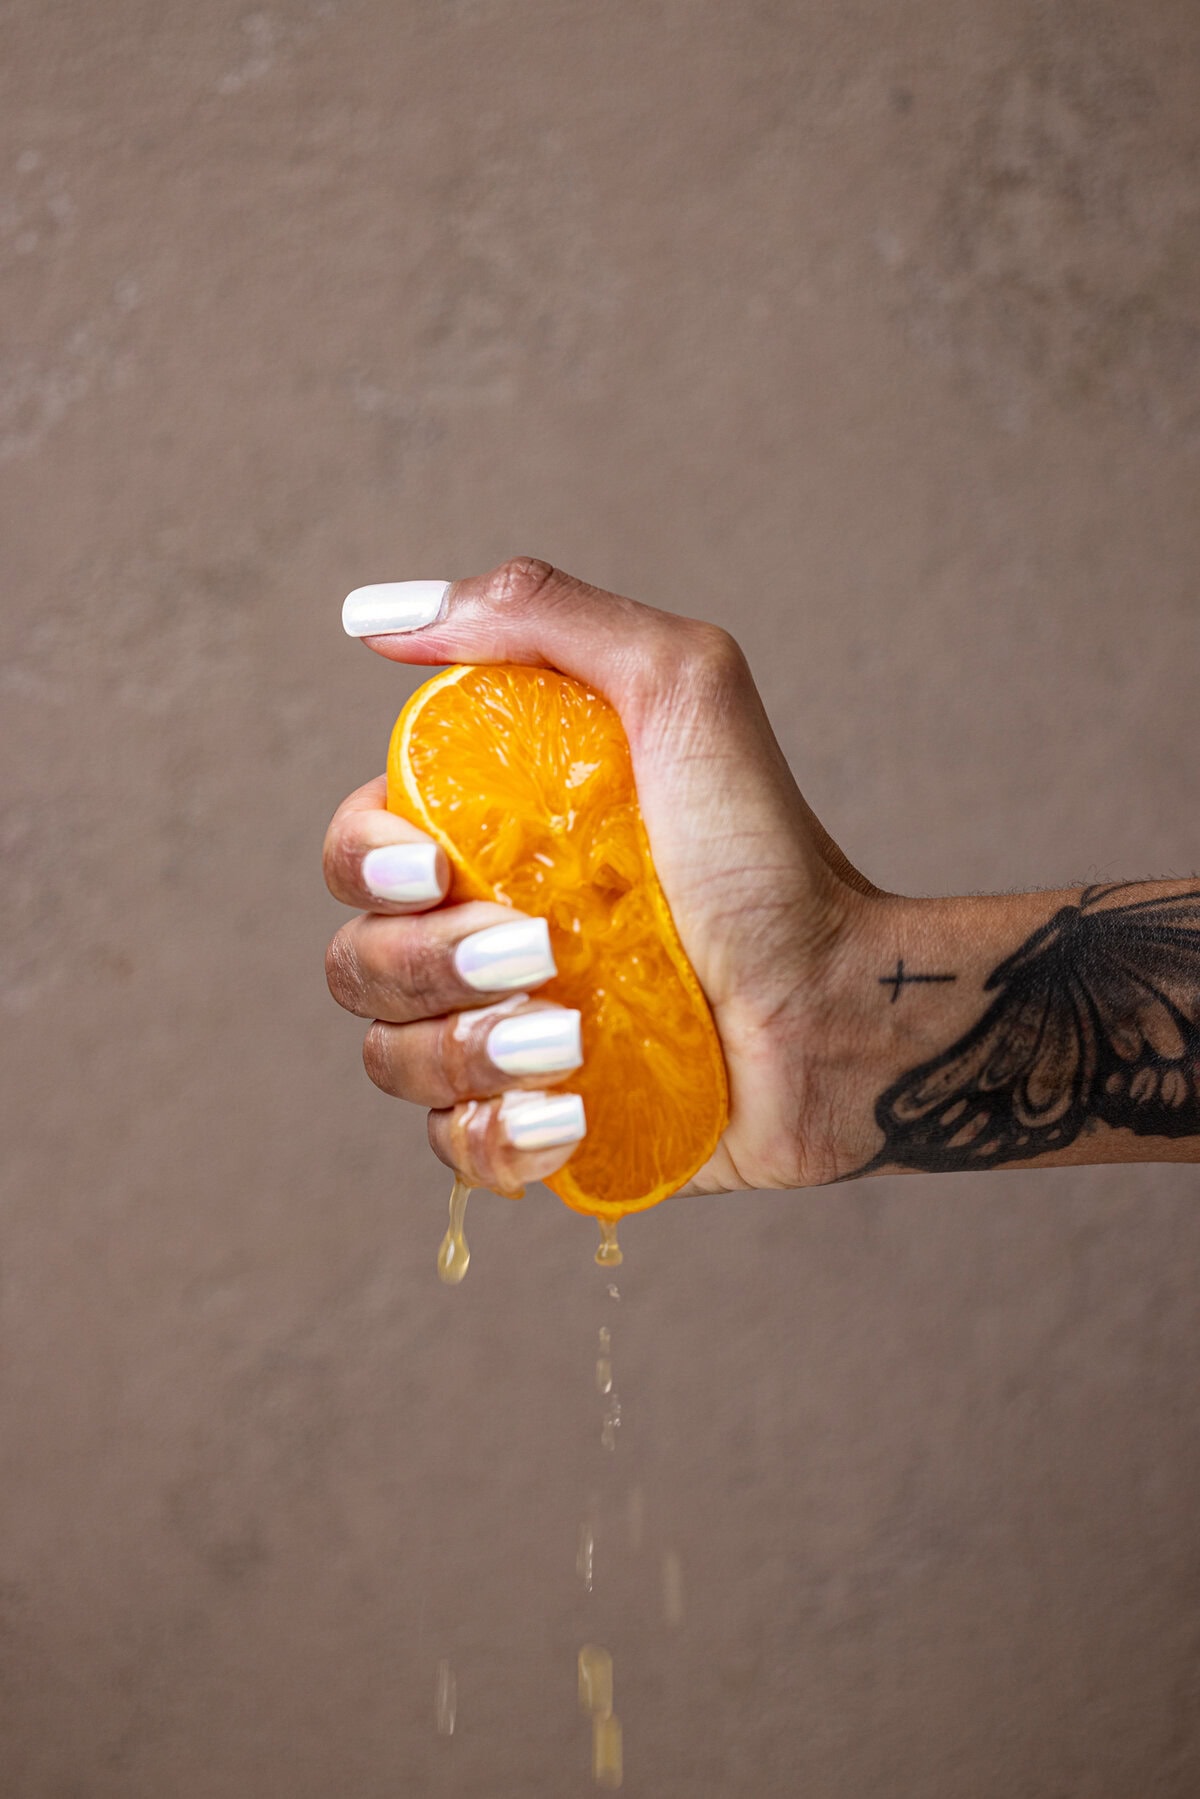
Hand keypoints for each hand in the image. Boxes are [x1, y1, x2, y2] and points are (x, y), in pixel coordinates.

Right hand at [324, 557, 880, 1196]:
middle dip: (425, 964)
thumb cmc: (767, 849)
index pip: (354, 851)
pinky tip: (572, 1110)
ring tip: (572, 1036)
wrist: (839, 1004)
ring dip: (467, 1052)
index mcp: (487, 837)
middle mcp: (479, 933)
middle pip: (355, 962)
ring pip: (391, 1059)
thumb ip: (542, 616)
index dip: (364, 864)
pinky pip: (456, 1149)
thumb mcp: (679, 690)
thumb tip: (378, 620)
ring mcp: (506, 1033)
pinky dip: (499, 1138)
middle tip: (533, 953)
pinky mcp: (542, 1123)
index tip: (432, 868)